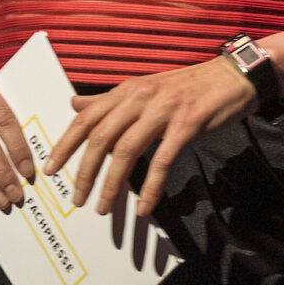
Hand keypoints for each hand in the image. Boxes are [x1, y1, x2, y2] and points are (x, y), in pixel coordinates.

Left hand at [48, 60, 254, 217]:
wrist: (233, 76)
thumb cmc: (187, 86)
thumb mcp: (143, 88)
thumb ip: (108, 101)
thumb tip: (73, 103)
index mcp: (126, 90)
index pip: (86, 117)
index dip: (66, 144)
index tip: (51, 169)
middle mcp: (140, 98)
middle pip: (101, 136)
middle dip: (84, 171)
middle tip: (75, 198)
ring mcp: (163, 110)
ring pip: (127, 150)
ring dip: (112, 183)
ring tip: (103, 208)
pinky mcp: (187, 125)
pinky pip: (163, 161)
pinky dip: (151, 187)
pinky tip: (144, 208)